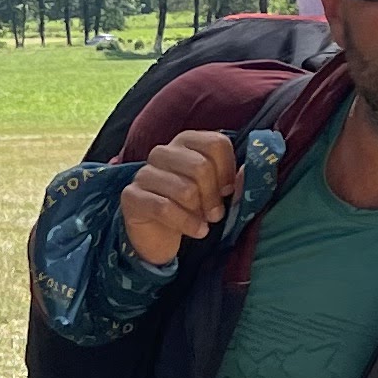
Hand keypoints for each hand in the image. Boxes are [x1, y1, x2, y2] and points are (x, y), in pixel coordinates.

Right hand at [117, 128, 239, 267]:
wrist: (158, 235)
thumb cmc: (191, 208)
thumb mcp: (217, 193)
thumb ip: (234, 181)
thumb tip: (247, 173)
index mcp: (185, 142)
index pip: (216, 143)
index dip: (228, 171)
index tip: (228, 191)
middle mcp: (162, 152)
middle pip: (201, 166)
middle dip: (214, 196)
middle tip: (216, 214)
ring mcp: (144, 173)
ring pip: (184, 189)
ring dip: (199, 212)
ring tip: (203, 222)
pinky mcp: (131, 196)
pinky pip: (165, 208)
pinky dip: (187, 224)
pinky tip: (196, 231)